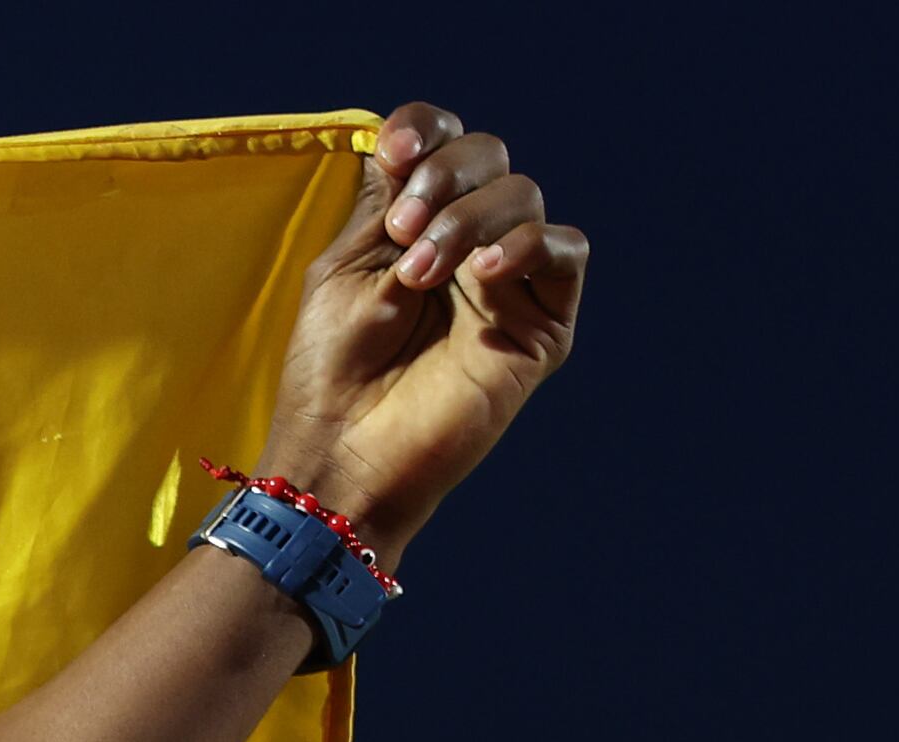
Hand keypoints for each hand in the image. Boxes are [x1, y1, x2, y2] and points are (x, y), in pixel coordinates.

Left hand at [258, 104, 584, 567]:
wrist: (344, 453)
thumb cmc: (331, 372)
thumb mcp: (346, 269)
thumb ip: (384, 204)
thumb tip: (405, 142)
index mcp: (415, 226)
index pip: (444, 144)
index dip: (428, 131)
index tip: (397, 153)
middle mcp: (466, 245)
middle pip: (489, 157)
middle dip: (446, 178)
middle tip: (403, 233)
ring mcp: (508, 282)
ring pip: (524, 196)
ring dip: (470, 220)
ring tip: (420, 275)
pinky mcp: (541, 324)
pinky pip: (567, 250)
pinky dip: (529, 245)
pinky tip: (483, 274)